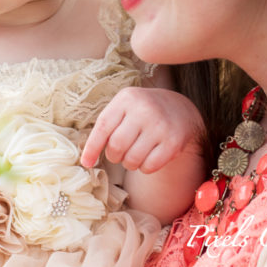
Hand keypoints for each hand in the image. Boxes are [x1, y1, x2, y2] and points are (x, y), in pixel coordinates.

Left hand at [81, 87, 204, 172]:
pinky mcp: (173, 142)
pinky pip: (149, 166)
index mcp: (127, 98)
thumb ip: (106, 126)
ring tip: (134, 154)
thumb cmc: (142, 112)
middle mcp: (144, 109)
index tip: (86, 163)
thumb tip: (86, 159)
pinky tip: (148, 157)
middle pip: (117, 146)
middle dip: (114, 156)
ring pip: (132, 159)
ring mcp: (160, 126)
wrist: (180, 109)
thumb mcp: (124, 107)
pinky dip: (144, 168)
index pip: (103, 126)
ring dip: (129, 163)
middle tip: (119, 153)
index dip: (92, 147)